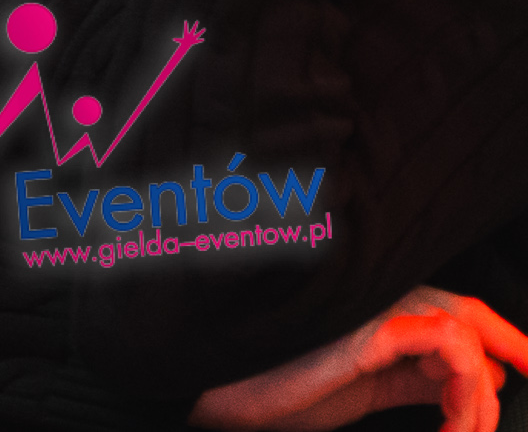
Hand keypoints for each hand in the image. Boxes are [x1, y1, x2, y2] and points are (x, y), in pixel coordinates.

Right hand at [194, 286, 527, 429]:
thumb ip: (412, 380)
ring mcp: (371, 311)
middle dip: (508, 346)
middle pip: (465, 311)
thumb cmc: (279, 390)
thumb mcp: (364, 390)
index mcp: (379, 316)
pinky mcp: (368, 331)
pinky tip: (451, 424)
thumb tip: (466, 382)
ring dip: (478, 394)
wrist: (222, 394)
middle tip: (523, 383)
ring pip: (461, 332)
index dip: (501, 336)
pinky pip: (443, 343)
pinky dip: (462, 386)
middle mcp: (377, 301)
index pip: (455, 312)